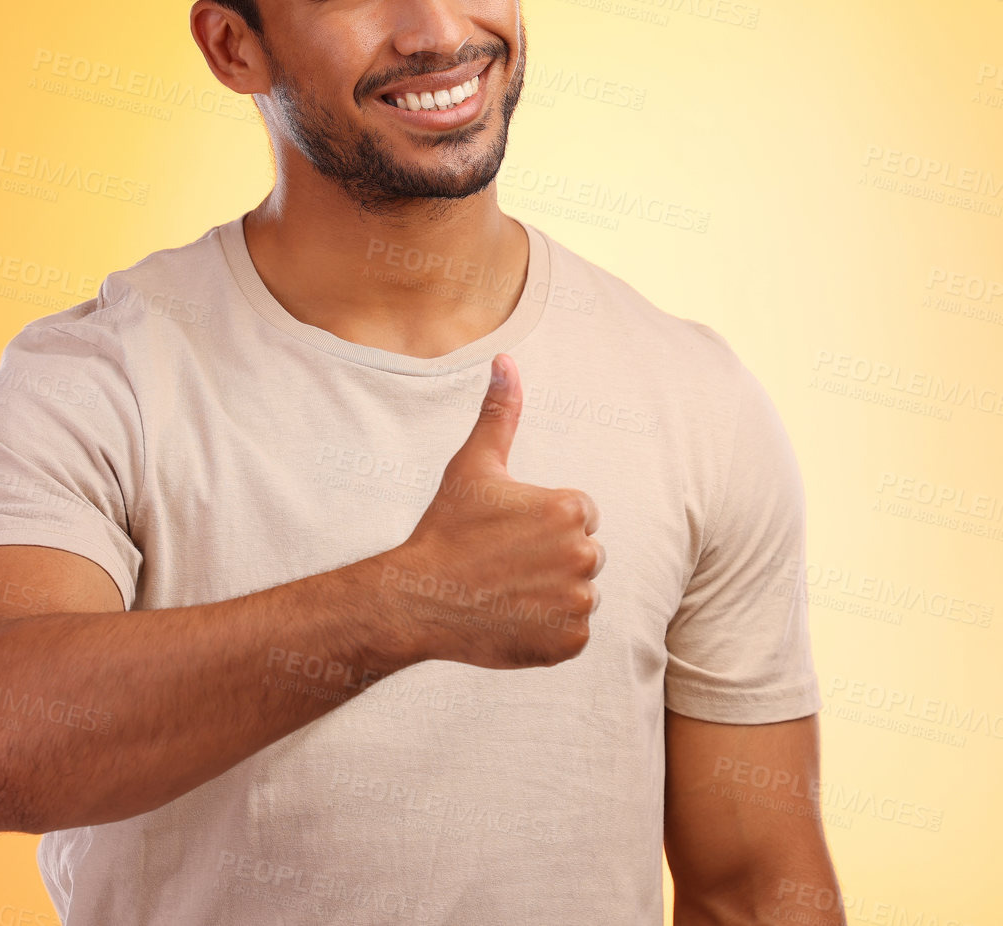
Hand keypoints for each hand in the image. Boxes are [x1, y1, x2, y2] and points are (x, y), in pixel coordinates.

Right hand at [384, 353, 603, 669]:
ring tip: (506, 590)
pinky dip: (548, 630)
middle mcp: (584, 556)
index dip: (542, 522)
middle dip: (550, 558)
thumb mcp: (474, 464)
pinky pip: (572, 632)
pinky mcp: (569, 643)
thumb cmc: (446, 527)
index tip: (507, 532)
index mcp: (570, 509)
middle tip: (503, 562)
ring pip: (578, 592)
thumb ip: (500, 411)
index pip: (579, 514)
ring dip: (551, 594)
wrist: (418, 599)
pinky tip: (511, 617)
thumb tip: (506, 359)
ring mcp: (578, 603)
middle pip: (583, 554)